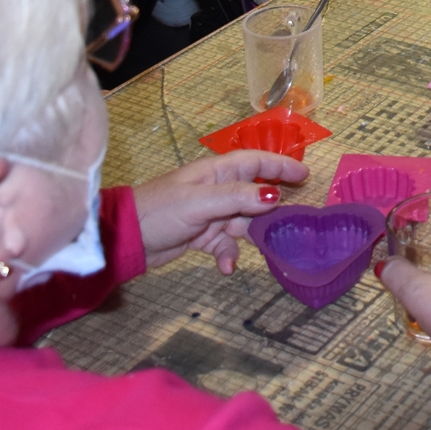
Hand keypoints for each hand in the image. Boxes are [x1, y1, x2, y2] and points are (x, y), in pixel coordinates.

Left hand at [133, 151, 309, 272]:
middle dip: (273, 206)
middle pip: (255, 193)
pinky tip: (226, 267)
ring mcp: (211, 214)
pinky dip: (229, 256)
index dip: (280, 166)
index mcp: (216, 172)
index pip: (255, 162)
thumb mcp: (200, 202)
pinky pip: (226, 244)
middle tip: (294, 219)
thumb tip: (275, 196)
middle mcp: (217, 190)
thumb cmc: (161, 211)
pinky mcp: (203, 236)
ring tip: (264, 248)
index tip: (305, 175)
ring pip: (244, 222)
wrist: (125, 239)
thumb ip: (238, 197)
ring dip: (252, 236)